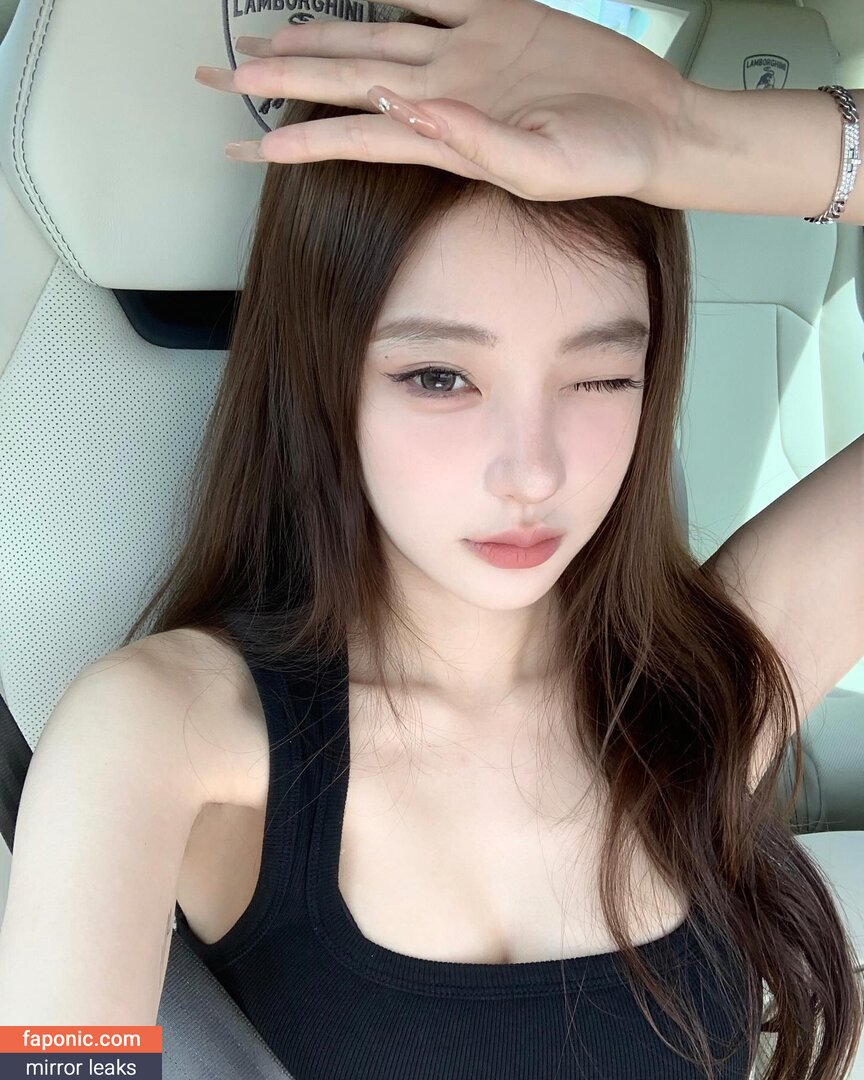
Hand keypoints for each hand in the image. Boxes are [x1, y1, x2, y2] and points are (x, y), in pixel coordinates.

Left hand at [195, 0, 698, 203]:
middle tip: (221, 78)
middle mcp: (442, 93)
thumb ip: (476, 142)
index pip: (356, 135)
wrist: (654, 125)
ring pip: (374, 37)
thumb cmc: (607, 159)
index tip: (249, 142)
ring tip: (265, 40)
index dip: (302, 136)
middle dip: (281, 80)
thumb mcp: (543, 164)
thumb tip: (412, 115)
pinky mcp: (498, 17)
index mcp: (446, 134)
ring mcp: (466, 53)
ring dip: (319, 37)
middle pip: (345, 81)